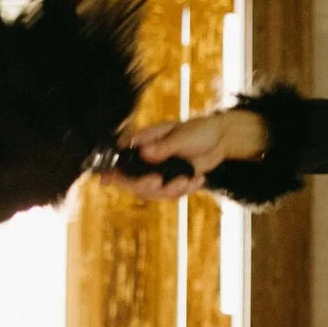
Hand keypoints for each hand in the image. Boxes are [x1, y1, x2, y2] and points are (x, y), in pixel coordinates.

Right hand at [109, 111, 267, 200]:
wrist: (220, 140)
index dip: (110, 171)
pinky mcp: (171, 182)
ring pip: (151, 193)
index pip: (120, 158)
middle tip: (160, 181)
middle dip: (144, 185)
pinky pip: (170, 195)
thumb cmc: (199, 131)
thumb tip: (145, 153)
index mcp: (143, 143)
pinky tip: (198, 179)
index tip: (107, 181)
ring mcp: (157, 172)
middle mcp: (146, 160)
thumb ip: (164, 146)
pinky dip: (185, 190)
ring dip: (170, 190)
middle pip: (132, 182)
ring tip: (190, 179)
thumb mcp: (183, 136)